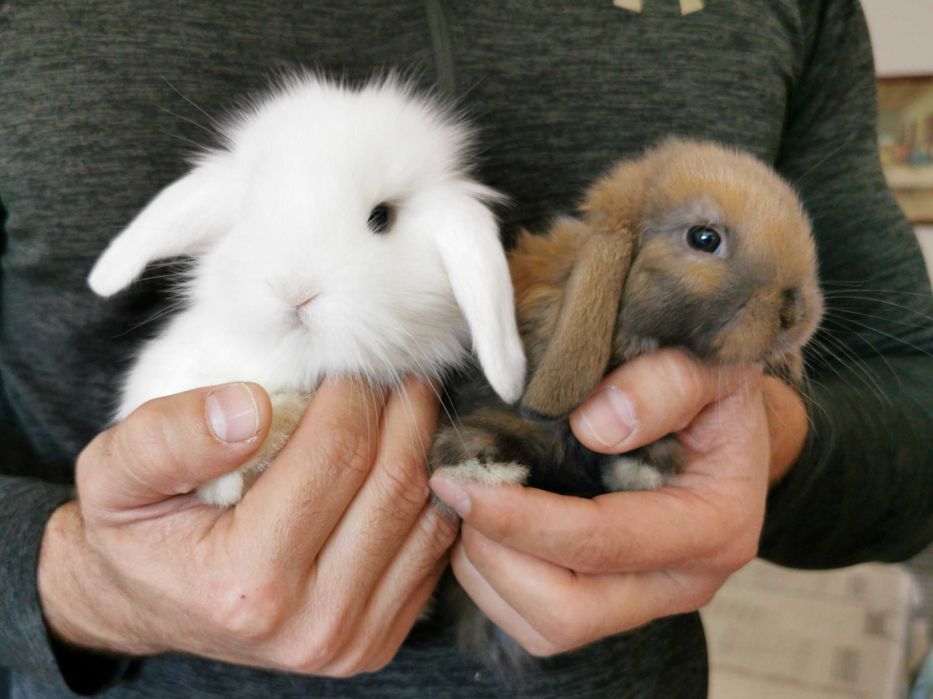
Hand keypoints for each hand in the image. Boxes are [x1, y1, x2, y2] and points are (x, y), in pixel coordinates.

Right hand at [38, 377, 455, 675]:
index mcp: (246, 582)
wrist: (149, 604)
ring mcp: (350, 641)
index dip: (352, 393)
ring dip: (422, 450)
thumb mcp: (113, 474)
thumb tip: (250, 407)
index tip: (346, 363)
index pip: (336, 455)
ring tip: (399, 409)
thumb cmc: (137, 532)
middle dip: (400, 412)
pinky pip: (434, 551)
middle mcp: (309, 624)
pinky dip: (427, 497)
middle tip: (390, 373)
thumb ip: (168, 436)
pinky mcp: (376, 642)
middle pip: (393, 484)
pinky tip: (400, 462)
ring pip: (425, 516)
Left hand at [430, 349, 805, 655]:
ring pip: (547, 629)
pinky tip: (482, 527)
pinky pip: (538, 625)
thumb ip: (666, 384)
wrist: (723, 420)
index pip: (601, 541)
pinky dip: (494, 583)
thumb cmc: (712, 390)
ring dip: (488, 573)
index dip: (521, 518)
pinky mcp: (615, 604)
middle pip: (570, 612)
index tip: (460, 483)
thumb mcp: (708, 365)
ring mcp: (649, 600)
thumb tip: (594, 427)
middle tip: (459, 493)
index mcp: (714, 525)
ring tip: (466, 507)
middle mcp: (684, 581)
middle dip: (497, 556)